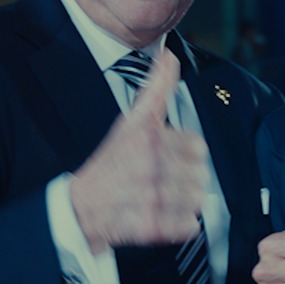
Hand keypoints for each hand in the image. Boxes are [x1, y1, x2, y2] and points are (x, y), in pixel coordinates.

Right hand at [68, 49, 211, 251]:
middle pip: (201, 175)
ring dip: (183, 202)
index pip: (199, 147)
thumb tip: (169, 56)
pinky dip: (179, 225)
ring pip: (199, 200)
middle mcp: (151, 166)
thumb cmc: (110, 163)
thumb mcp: (130, 121)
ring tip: (160, 198)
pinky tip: (160, 215)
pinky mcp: (154, 226)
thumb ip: (155, 88)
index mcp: (149, 138)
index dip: (184, 154)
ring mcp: (153, 198)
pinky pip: (191, 225)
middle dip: (185, 179)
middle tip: (160, 180)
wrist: (82, 208)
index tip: (166, 158)